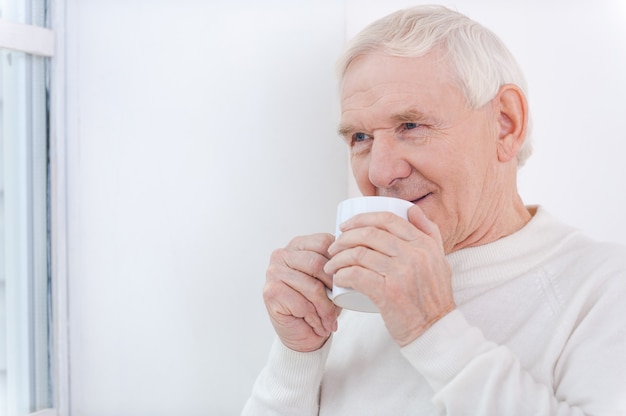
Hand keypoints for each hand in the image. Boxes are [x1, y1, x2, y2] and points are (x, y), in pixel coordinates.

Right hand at [263, 233, 341, 351]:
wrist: (300, 334)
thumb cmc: (315, 305)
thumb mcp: (329, 281)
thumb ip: (335, 268)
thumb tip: (349, 268)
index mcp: (297, 245)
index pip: (323, 242)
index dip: (339, 261)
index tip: (346, 277)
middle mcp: (282, 255)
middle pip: (317, 263)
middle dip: (333, 287)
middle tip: (340, 302)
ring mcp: (274, 273)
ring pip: (312, 286)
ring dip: (326, 308)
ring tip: (330, 319)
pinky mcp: (272, 292)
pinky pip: (303, 305)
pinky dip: (316, 318)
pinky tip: (318, 325)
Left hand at [324, 205, 454, 346]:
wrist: (436, 330)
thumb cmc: (433, 297)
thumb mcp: (439, 260)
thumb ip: (429, 233)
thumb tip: (410, 209)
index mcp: (424, 244)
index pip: (387, 219)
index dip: (361, 219)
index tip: (346, 226)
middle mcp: (415, 254)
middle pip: (369, 234)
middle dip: (344, 237)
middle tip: (334, 247)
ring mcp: (402, 273)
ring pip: (359, 254)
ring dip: (338, 257)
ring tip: (331, 264)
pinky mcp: (389, 292)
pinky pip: (356, 275)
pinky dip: (342, 274)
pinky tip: (337, 277)